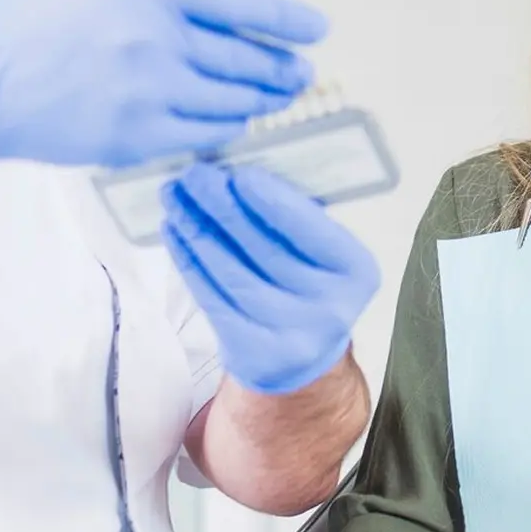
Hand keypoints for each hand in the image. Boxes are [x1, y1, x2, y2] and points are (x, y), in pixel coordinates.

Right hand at [0, 0, 325, 197]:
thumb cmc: (33, 14)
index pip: (241, 5)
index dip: (287, 20)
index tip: (318, 30)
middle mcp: (156, 40)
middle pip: (245, 58)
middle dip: (281, 67)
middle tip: (301, 71)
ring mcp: (149, 92)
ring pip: (232, 99)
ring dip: (262, 98)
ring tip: (277, 94)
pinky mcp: (137, 137)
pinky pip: (204, 132)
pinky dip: (226, 125)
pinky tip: (233, 119)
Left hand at [161, 162, 379, 394]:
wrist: (302, 360)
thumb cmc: (307, 285)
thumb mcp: (319, 253)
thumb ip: (293, 218)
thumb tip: (239, 172)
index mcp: (355, 271)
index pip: (310, 230)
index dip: (271, 200)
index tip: (237, 172)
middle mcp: (331, 308)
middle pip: (265, 249)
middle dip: (223, 207)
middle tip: (193, 175)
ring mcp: (292, 337)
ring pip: (232, 273)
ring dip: (197, 230)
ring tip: (175, 199)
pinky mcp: (253, 354)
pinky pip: (212, 298)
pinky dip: (189, 261)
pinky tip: (175, 232)